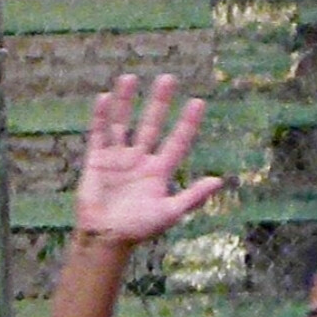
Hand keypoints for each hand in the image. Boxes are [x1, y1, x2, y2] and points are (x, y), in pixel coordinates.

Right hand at [70, 72, 228, 248]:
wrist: (105, 238)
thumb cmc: (138, 229)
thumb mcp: (169, 213)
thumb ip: (193, 197)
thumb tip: (219, 181)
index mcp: (159, 172)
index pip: (177, 141)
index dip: (187, 123)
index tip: (198, 102)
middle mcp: (140, 160)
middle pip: (151, 125)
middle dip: (159, 103)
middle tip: (168, 78)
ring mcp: (118, 158)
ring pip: (123, 123)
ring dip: (125, 102)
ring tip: (129, 78)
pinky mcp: (97, 160)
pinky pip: (98, 134)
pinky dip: (101, 117)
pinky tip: (105, 97)